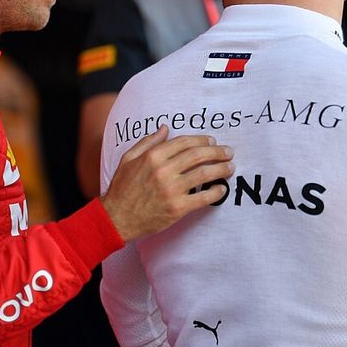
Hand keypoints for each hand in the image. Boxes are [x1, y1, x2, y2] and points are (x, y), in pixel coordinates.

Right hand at [100, 125, 234, 240]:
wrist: (117, 217)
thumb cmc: (122, 188)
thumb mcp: (129, 158)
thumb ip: (147, 142)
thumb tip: (165, 128)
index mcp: (153, 156)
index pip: (184, 142)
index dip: (202, 140)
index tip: (212, 141)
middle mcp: (163, 170)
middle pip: (198, 155)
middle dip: (217, 152)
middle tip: (228, 152)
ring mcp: (171, 189)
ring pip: (204, 174)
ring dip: (221, 169)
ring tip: (230, 167)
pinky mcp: (177, 208)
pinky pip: (203, 198)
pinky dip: (216, 192)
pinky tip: (222, 189)